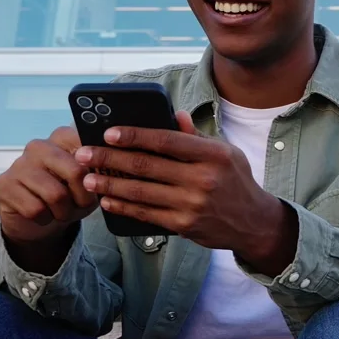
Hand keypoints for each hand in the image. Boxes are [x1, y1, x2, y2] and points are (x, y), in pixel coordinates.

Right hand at [0, 127, 98, 247]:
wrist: (37, 218)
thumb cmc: (67, 195)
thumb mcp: (88, 185)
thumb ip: (96, 176)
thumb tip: (99, 177)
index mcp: (62, 138)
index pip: (87, 145)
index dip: (99, 170)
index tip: (99, 182)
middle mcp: (39, 146)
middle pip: (76, 171)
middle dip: (84, 197)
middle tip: (81, 205)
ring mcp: (19, 164)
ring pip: (56, 195)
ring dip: (64, 213)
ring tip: (62, 212)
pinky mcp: (5, 184)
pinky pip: (36, 209)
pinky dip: (46, 219)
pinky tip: (43, 214)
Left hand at [75, 112, 297, 273]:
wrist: (253, 222)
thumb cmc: (235, 181)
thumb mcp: (225, 152)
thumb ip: (195, 136)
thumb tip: (174, 113)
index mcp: (212, 154)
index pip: (166, 140)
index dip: (134, 136)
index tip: (108, 133)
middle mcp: (202, 179)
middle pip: (146, 165)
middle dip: (110, 159)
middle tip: (84, 154)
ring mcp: (192, 204)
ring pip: (140, 192)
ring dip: (110, 184)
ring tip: (88, 178)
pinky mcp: (184, 225)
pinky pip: (146, 214)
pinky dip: (123, 207)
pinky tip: (107, 199)